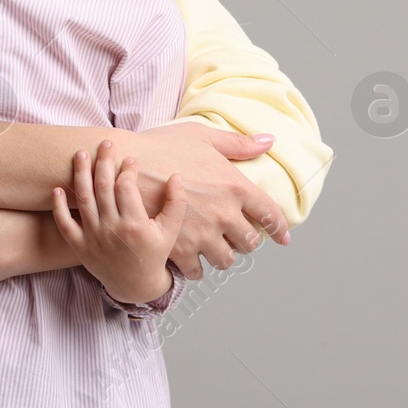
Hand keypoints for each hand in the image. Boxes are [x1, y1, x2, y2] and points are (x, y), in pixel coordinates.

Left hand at [52, 141, 185, 305]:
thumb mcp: (171, 231)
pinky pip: (64, 224)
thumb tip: (175, 176)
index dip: (127, 170)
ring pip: (83, 199)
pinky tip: (57, 188)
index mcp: (135, 225)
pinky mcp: (79, 246)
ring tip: (81, 154)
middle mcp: (111, 230)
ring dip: (80, 174)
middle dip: (104, 161)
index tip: (130, 159)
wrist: (135, 285)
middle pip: (103, 187)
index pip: (126, 187)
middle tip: (105, 143)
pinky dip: (59, 206)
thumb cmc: (154, 254)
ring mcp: (93, 238)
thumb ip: (176, 203)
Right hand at [127, 122, 289, 277]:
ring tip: (216, 248)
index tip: (284, 237)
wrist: (123, 167)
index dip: (280, 228)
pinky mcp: (178, 249)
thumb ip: (238, 144)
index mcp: (235, 186)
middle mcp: (224, 214)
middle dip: (247, 241)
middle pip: (250, 243)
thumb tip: (268, 141)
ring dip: (223, 255)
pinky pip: (196, 271)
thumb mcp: (204, 137)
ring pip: (225, 260)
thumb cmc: (162, 146)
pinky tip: (192, 258)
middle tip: (239, 237)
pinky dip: (197, 267)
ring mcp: (202, 235)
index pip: (270, 215)